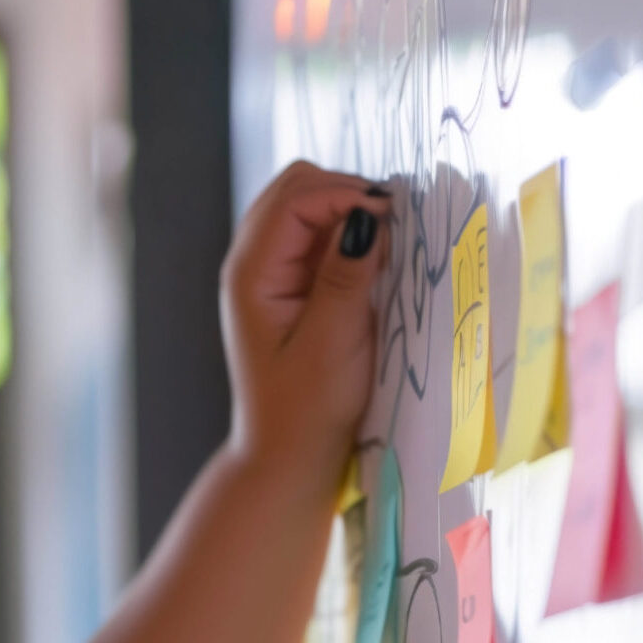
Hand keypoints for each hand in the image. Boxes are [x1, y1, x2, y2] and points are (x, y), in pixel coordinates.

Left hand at [220, 161, 389, 500]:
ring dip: (348, 213)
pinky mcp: (291, 286)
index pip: (296, 198)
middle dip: (347, 194)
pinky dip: (347, 236)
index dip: (346, 195)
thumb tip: (368, 215)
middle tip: (390, 230)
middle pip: (297, 187)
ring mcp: (270, 273)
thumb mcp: (331, 342)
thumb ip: (346, 275)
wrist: (288, 455)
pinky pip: (319, 237)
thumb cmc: (307, 409)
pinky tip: (372, 264)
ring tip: (383, 250)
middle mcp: (252, 265)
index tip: (391, 219)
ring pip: (309, 206)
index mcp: (250, 275)